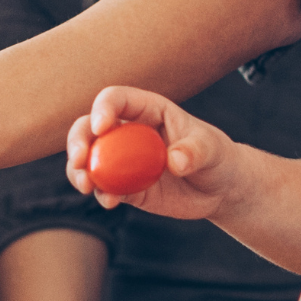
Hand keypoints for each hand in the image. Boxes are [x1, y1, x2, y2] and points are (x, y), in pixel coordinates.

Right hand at [63, 87, 239, 220]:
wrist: (222, 189)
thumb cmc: (218, 156)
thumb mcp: (212, 149)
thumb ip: (195, 151)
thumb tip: (174, 161)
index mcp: (148, 110)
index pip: (117, 99)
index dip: (103, 108)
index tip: (102, 127)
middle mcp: (130, 132)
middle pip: (90, 127)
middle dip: (78, 140)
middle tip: (80, 159)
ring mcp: (124, 160)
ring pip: (90, 158)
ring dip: (80, 170)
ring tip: (86, 185)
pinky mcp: (127, 187)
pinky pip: (105, 187)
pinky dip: (101, 193)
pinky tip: (109, 202)